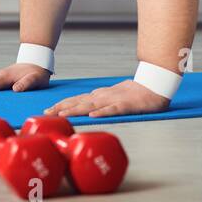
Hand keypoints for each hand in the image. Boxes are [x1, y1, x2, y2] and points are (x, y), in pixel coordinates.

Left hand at [43, 79, 169, 117]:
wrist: (155, 84)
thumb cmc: (136, 92)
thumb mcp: (114, 95)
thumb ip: (102, 100)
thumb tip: (89, 107)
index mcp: (100, 95)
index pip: (77, 99)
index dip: (62, 104)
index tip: (48, 110)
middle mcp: (104, 96)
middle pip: (79, 101)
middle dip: (62, 107)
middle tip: (46, 113)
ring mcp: (114, 100)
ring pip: (92, 105)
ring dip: (76, 110)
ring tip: (62, 115)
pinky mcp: (126, 105)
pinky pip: (113, 109)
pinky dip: (102, 112)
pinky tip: (93, 116)